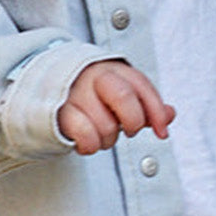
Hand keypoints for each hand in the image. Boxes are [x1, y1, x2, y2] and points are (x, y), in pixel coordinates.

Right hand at [57, 60, 174, 155]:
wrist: (46, 90)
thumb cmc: (92, 96)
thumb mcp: (120, 95)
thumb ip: (146, 106)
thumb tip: (170, 115)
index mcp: (113, 70)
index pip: (141, 86)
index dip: (156, 112)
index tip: (162, 133)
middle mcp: (94, 77)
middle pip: (123, 96)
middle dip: (133, 121)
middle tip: (129, 130)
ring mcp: (75, 94)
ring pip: (106, 125)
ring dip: (109, 139)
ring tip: (101, 134)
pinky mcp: (60, 113)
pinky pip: (85, 135)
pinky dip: (91, 145)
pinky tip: (89, 143)